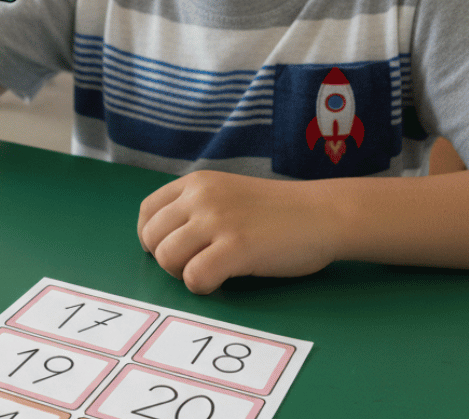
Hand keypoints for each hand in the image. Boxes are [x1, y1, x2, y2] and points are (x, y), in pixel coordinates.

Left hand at [137, 171, 338, 293]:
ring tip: (208, 272)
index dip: (152, 238)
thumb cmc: (275, 210)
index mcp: (196, 182)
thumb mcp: (226, 192)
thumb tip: (161, 240)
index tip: (173, 251)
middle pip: (152, 238)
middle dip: (167, 259)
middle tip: (195, 265)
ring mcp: (217, 219)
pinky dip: (202, 287)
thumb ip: (195, 207)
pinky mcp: (236, 246)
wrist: (321, 213)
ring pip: (166, 258)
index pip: (147, 211)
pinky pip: (194, 276)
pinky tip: (221, 281)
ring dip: (182, 274)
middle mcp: (201, 196)